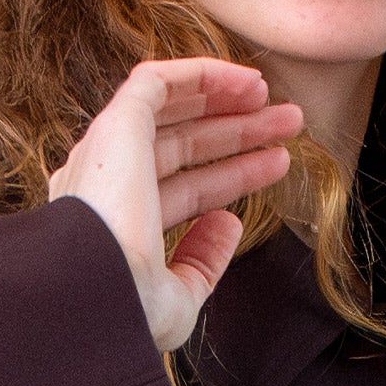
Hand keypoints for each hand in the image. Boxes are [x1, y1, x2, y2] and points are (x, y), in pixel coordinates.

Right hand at [48, 60, 301, 352]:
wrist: (96, 293)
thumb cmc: (129, 311)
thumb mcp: (177, 297)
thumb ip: (201, 262)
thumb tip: (228, 223)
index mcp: (117, 226)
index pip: (185, 190)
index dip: (234, 176)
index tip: (278, 164)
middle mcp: (107, 184)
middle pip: (183, 147)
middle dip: (238, 134)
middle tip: (289, 125)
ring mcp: (108, 153)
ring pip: (172, 112)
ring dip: (226, 102)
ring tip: (278, 102)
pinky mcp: (115, 125)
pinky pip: (156, 81)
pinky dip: (201, 75)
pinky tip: (246, 81)